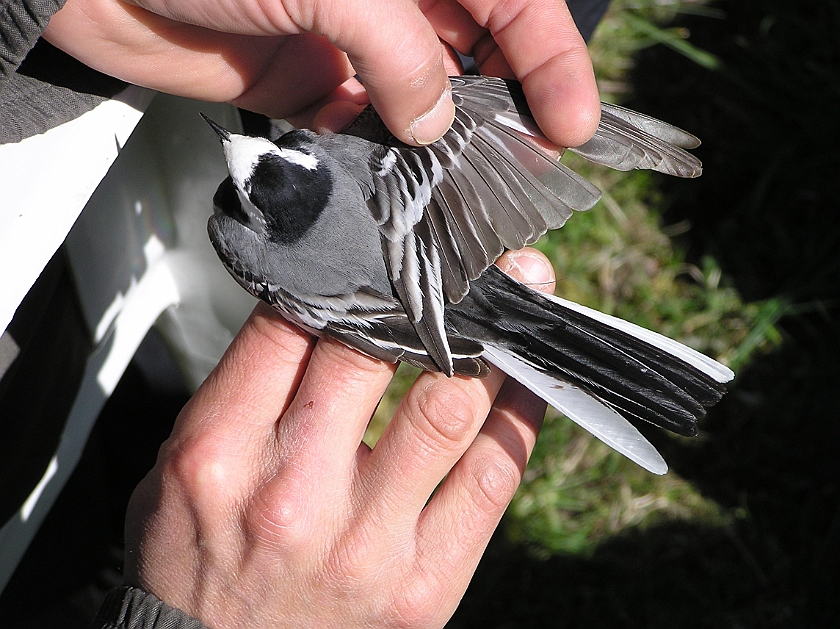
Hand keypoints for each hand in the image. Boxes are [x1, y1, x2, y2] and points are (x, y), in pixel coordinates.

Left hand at [43, 0, 598, 145]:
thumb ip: (402, 50)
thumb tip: (438, 119)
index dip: (552, 58)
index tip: (573, 123)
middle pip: (475, 47)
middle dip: (504, 105)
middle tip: (523, 167)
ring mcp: (348, 36)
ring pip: (422, 94)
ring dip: (444, 141)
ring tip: (465, 189)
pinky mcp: (306, 81)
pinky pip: (363, 124)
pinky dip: (383, 153)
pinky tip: (395, 181)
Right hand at [123, 248, 555, 628]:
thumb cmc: (198, 564)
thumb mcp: (182, 463)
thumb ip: (247, 386)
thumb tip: (326, 308)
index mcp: (221, 453)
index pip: (291, 326)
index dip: (343, 274)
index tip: (380, 248)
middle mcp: (296, 495)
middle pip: (375, 354)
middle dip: (427, 292)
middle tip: (465, 253)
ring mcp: (371, 543)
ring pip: (452, 407)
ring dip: (493, 338)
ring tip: (520, 291)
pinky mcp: (428, 583)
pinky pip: (496, 476)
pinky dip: (519, 414)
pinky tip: (526, 376)